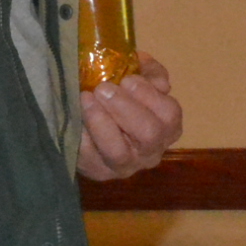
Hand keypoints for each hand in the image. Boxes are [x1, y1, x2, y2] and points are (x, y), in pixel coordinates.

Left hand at [77, 53, 181, 179]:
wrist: (90, 122)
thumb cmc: (122, 97)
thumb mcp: (139, 78)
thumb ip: (152, 73)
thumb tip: (161, 85)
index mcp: (167, 128)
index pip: (170, 115)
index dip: (149, 95)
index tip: (126, 79)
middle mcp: (151, 152)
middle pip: (149, 134)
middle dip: (125, 107)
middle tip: (102, 88)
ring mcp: (124, 166)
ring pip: (118, 151)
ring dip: (101, 121)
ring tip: (86, 98)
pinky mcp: (98, 172)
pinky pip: (89, 155)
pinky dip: (81, 132)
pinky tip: (75, 114)